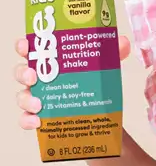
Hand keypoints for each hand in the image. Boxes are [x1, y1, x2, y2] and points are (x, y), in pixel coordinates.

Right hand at [14, 35, 131, 129]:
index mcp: (54, 60)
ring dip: (26, 99)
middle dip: (24, 72)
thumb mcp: (107, 65)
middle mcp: (43, 77)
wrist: (102, 114)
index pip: (33, 49)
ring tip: (39, 105)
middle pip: (23, 71)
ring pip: (23, 96)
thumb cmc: (97, 82)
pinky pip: (27, 119)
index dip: (24, 46)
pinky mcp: (43, 117)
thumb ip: (115, 52)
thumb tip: (122, 42)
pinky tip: (38, 122)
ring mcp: (40, 97)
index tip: (25, 46)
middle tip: (33, 76)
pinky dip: (28, 121)